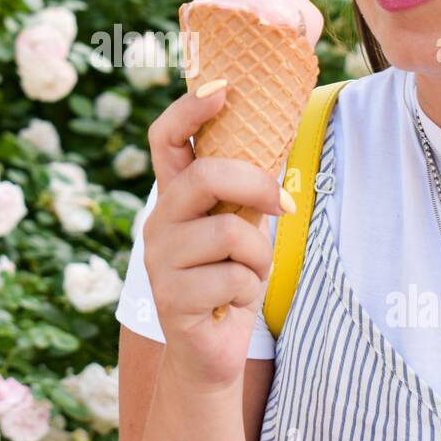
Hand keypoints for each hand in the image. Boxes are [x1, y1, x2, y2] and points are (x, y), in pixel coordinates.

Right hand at [143, 79, 289, 390]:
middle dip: (256, 186)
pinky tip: (230, 303)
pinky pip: (234, 277)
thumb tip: (280, 133)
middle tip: (281, 206)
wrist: (211, 352)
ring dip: (259, 257)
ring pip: (230, 233)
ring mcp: (159, 260)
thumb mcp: (242, 227)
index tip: (223, 88)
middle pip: (206, 177)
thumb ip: (246, 190)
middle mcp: (159, 221)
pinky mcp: (171, 297)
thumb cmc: (230, 280)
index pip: (167, 139)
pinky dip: (249, 291)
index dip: (189, 109)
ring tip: (246, 275)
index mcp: (175, 197)